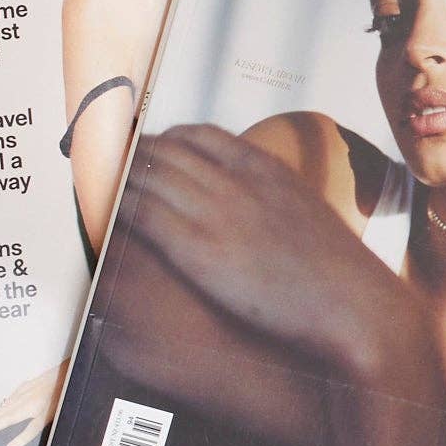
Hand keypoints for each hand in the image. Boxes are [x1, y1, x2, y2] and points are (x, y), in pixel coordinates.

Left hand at [114, 124, 431, 393]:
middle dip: (128, 155)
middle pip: (163, 150)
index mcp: (266, 169)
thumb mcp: (310, 221)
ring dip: (113, 178)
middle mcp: (235, 180)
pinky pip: (138, 214)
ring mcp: (213, 210)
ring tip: (88, 185)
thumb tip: (263, 216)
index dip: (164, 142)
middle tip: (100, 164)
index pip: (199, 135)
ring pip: (144, 175)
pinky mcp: (195, 246)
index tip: (147, 151)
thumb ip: (278, 207)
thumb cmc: (341, 280)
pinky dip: (115, 210)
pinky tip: (98, 217)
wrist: (357, 310)